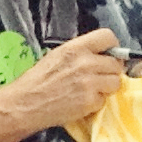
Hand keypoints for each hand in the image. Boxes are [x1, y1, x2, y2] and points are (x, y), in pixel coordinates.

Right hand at [6, 28, 125, 130]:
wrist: (25, 104)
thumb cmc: (37, 81)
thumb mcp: (57, 56)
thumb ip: (80, 54)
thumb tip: (100, 56)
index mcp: (75, 48)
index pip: (108, 37)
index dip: (112, 47)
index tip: (109, 55)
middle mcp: (85, 62)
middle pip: (116, 63)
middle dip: (110, 71)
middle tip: (99, 78)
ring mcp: (90, 83)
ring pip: (116, 82)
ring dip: (107, 87)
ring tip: (91, 91)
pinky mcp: (90, 102)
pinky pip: (105, 100)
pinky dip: (96, 103)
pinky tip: (82, 102)